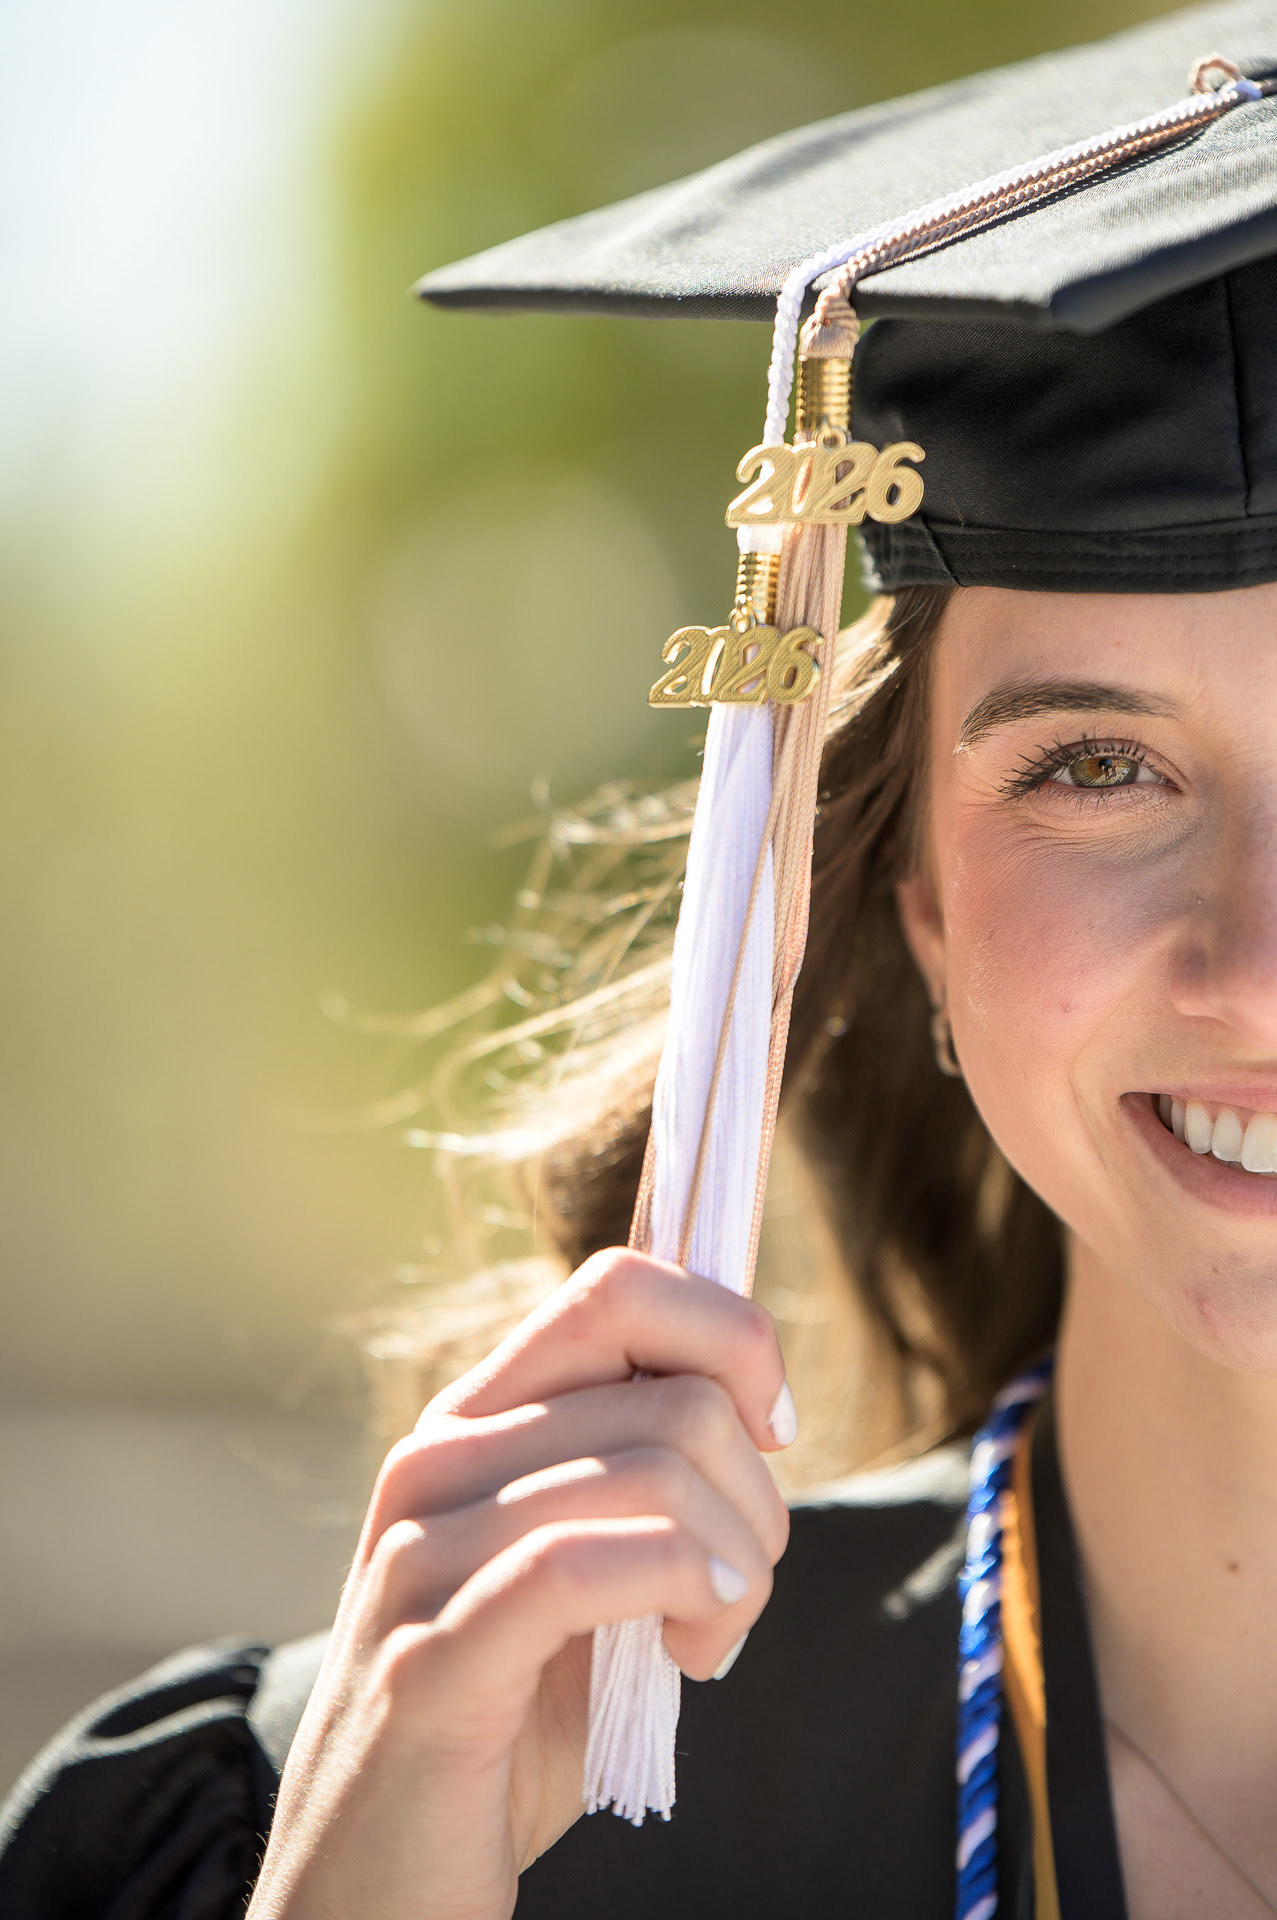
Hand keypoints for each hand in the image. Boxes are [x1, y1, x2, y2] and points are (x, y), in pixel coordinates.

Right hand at [247, 1248, 794, 1919]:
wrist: (372, 1889)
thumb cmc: (500, 1724)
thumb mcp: (572, 1568)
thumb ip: (629, 1473)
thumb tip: (751, 1389)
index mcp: (474, 1421)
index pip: (617, 1284)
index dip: (728, 1334)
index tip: (772, 1426)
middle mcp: (438, 1460)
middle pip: (673, 1392)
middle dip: (758, 1493)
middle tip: (737, 1583)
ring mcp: (423, 1552)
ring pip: (657, 1471)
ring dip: (738, 1564)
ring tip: (711, 1638)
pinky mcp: (431, 1656)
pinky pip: (589, 1565)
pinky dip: (686, 1589)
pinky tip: (697, 1648)